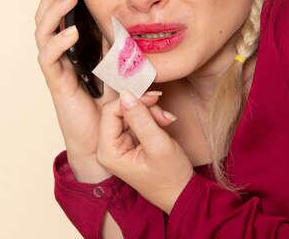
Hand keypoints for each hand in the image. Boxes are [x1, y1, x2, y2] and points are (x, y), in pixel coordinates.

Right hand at [35, 0, 175, 181]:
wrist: (103, 140)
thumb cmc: (110, 107)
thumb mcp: (121, 68)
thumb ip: (119, 49)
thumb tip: (126, 25)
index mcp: (71, 48)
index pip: (60, 14)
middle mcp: (59, 54)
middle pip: (46, 17)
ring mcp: (56, 68)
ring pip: (42, 32)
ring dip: (53, 11)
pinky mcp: (57, 83)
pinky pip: (50, 59)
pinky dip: (58, 43)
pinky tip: (71, 32)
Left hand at [96, 91, 194, 213]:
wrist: (181, 194)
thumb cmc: (171, 177)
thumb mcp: (158, 146)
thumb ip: (141, 119)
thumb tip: (126, 94)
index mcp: (108, 152)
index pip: (111, 112)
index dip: (132, 101)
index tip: (154, 99)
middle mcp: (107, 148)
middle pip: (119, 111)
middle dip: (143, 108)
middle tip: (163, 114)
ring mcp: (116, 145)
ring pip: (128, 114)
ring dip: (150, 113)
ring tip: (166, 121)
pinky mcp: (127, 143)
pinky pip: (135, 121)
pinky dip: (151, 119)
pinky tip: (164, 123)